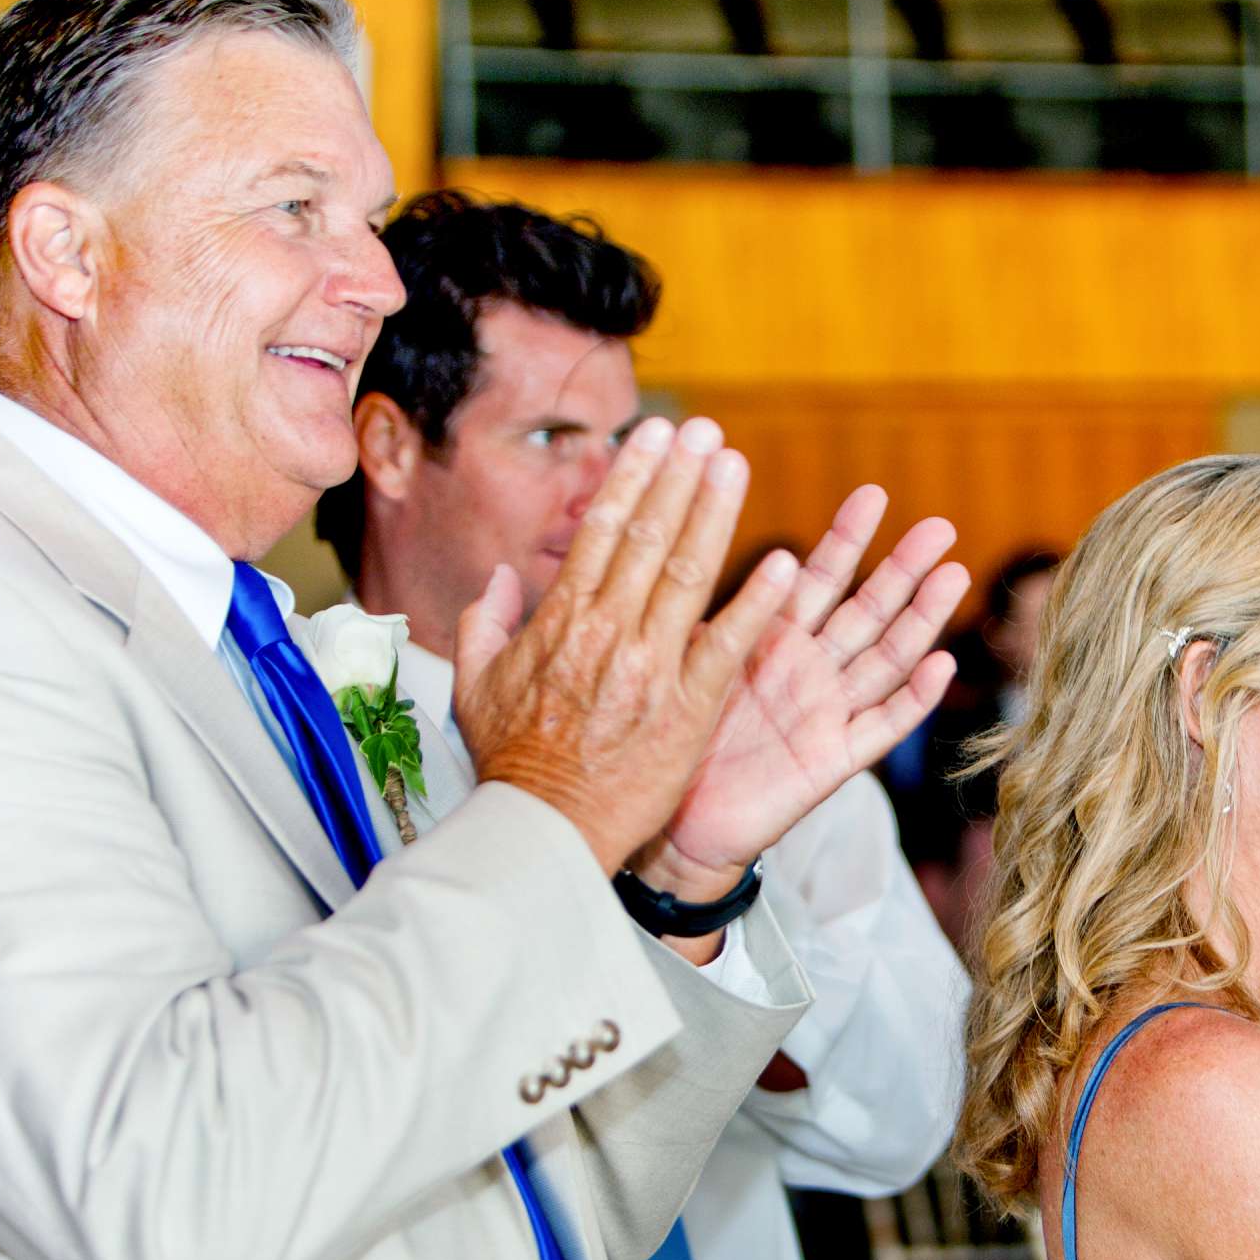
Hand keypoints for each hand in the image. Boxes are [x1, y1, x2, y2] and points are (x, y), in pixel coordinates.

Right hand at [451, 417, 795, 873]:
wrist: (546, 829)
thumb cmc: (513, 763)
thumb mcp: (475, 687)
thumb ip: (484, 624)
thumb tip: (501, 580)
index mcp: (561, 621)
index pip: (603, 531)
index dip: (633, 477)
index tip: (654, 436)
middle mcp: (608, 632)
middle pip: (650, 537)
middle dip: (678, 476)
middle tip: (705, 430)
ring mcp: (651, 668)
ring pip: (690, 574)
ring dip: (716, 513)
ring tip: (735, 464)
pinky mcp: (689, 708)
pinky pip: (728, 645)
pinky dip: (757, 603)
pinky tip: (784, 565)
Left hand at [639, 484, 970, 898]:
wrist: (677, 823)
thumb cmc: (679, 739)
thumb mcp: (692, 661)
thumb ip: (713, 612)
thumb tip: (691, 540)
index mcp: (776, 640)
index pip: (820, 577)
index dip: (848, 538)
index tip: (874, 494)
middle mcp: (812, 671)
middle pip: (868, 609)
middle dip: (904, 568)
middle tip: (941, 526)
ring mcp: (829, 713)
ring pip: (886, 658)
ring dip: (922, 619)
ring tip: (954, 576)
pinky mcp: (834, 760)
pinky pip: (881, 726)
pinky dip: (913, 697)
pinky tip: (942, 664)